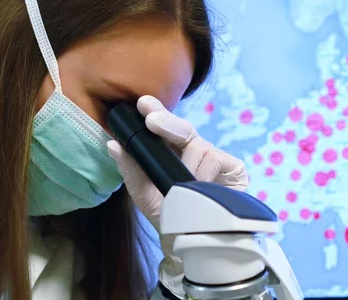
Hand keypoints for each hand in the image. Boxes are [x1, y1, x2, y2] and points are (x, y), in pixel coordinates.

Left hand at [106, 95, 248, 296]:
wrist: (196, 242)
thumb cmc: (171, 216)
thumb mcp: (145, 195)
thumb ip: (130, 170)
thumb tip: (113, 144)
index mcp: (173, 153)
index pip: (164, 127)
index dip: (156, 112)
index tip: (142, 104)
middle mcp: (194, 151)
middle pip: (182, 129)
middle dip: (166, 122)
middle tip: (151, 120)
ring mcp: (214, 158)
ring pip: (198, 146)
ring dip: (186, 166)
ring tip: (184, 189)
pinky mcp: (234, 167)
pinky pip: (215, 159)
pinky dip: (204, 174)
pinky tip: (202, 187)